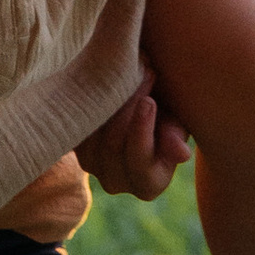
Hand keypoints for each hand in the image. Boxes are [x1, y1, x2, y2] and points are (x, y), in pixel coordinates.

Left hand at [77, 72, 193, 200]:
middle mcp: (116, 183)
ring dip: (108, 98)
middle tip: (141, 71)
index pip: (141, 163)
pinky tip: (104, 75)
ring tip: (125, 69)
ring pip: (93, 135)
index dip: (142, 132)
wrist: (141, 102)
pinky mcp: (73, 146)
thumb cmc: (168, 115)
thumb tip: (182, 155)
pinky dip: (90, 100)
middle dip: (128, 106)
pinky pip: (78, 125)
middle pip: (114, 145)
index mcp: (148, 185)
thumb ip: (176, 136)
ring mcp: (91, 166)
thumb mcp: (177, 123)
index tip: (148, 101)